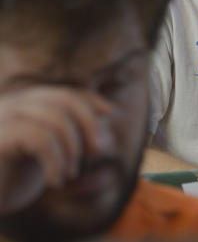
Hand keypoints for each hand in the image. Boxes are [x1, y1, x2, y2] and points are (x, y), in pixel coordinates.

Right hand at [0, 86, 112, 214]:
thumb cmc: (16, 176)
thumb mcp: (50, 150)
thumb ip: (76, 133)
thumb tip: (108, 119)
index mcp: (23, 103)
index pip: (64, 92)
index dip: (91, 100)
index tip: (111, 113)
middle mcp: (11, 104)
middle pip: (63, 98)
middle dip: (89, 122)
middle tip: (98, 151)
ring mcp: (2, 118)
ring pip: (55, 119)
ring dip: (73, 149)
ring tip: (70, 174)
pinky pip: (41, 139)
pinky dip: (57, 162)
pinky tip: (56, 181)